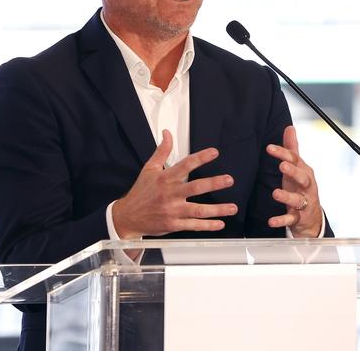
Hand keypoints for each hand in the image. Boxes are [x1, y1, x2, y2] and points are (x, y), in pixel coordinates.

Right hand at [113, 129, 236, 238]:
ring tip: (232, 207)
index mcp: (166, 178)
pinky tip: (220, 223)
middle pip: (195, 187)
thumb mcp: (149, 169)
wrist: (126, 216)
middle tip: (229, 180)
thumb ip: (162, 151)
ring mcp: (172, 211)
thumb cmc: (141, 192)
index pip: (185, 165)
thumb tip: (167, 134)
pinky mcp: (173, 225)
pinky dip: (207, 226)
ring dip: (217, 210)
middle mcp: (170, 194)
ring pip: (198, 210)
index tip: (214, 152)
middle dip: (214, 183)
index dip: (201, 158)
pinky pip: (193, 226)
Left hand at [266, 125, 322, 236]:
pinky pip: (291, 219)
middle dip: (293, 171)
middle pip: (302, 177)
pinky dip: (282, 220)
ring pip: (297, 199)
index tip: (269, 148)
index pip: (294, 160)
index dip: (283, 153)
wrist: (312, 218)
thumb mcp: (298, 168)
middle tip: (282, 166)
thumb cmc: (301, 188)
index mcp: (304, 172)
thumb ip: (292, 149)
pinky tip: (271, 221)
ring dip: (287, 196)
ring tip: (275, 193)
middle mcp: (307, 186)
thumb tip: (289, 127)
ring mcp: (304, 203)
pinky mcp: (299, 218)